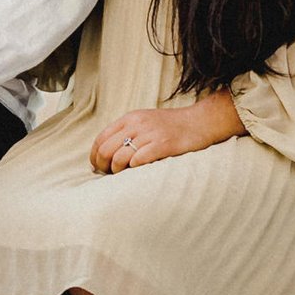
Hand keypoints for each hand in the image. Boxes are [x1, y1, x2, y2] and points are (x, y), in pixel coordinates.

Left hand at [89, 91, 244, 173]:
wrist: (200, 122)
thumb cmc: (171, 127)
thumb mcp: (144, 122)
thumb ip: (127, 133)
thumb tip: (105, 154)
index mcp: (129, 119)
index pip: (100, 139)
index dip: (94, 156)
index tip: (97, 168)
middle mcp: (136, 125)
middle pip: (106, 149)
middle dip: (103, 166)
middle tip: (108, 175)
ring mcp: (150, 134)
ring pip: (120, 157)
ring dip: (117, 171)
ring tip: (123, 175)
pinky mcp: (164, 145)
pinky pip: (139, 160)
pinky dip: (133, 169)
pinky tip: (137, 172)